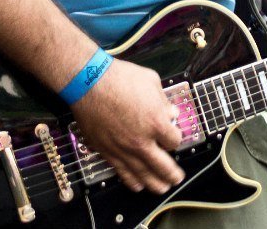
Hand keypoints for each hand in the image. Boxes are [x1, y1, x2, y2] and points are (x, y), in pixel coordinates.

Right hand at [70, 58, 183, 193]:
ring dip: (155, 183)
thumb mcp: (151, 81)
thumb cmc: (120, 78)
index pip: (174, 140)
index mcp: (156, 122)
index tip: (174, 135)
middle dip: (172, 173)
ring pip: (143, 174)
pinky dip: (131, 181)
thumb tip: (171, 113)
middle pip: (163, 165)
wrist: (88, 83)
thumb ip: (164, 100)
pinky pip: (122, 172)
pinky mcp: (107, 152)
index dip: (176, 138)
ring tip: (162, 188)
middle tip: (177, 178)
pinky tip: (137, 186)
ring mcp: (123, 149)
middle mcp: (142, 140)